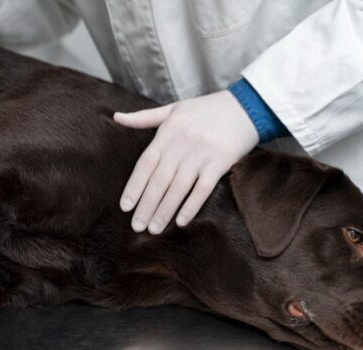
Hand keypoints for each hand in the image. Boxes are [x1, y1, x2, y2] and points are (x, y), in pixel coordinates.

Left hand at [114, 90, 257, 234]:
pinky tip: (181, 221)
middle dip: (146, 205)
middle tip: (136, 227)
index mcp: (167, 132)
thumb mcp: (173, 109)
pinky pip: (203, 188)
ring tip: (154, 229)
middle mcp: (182, 144)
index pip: (145, 164)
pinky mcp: (221, 161)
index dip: (134, 186)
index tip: (125, 207)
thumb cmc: (206, 109)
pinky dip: (191, 206)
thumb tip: (115, 117)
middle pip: (159, 180)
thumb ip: (144, 117)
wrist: (246, 106)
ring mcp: (202, 153)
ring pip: (178, 187)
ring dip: (165, 210)